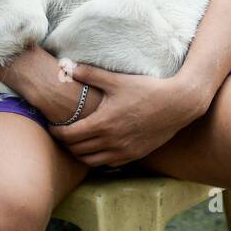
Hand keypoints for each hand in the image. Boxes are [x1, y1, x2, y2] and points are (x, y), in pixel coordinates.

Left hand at [49, 64, 207, 167]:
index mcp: (102, 123)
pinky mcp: (134, 155)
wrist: (178, 104)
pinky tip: (99, 146)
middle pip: (76, 150)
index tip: (52, 125)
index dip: (56, 132)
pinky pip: (108, 163)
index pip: (68, 135)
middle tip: (63, 131)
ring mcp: (123, 151)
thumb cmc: (148, 89)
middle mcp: (110, 142)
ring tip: (78, 141)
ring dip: (80, 153)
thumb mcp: (118, 80)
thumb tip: (68, 67)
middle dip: (65, 142)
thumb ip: (91, 74)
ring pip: (90, 161)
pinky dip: (98, 158)